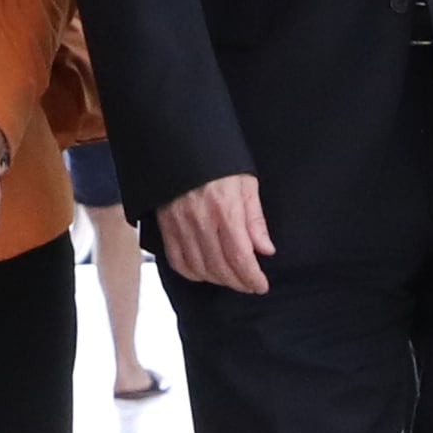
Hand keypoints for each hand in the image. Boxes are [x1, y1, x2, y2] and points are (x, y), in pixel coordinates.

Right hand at [155, 171, 274, 292]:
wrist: (181, 146)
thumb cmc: (217, 163)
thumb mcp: (246, 184)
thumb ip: (255, 219)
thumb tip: (266, 249)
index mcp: (225, 210)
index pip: (240, 257)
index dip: (252, 277)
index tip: (261, 285)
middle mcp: (202, 221)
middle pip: (221, 267)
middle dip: (239, 282)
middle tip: (250, 284)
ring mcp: (181, 226)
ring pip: (200, 268)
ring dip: (218, 280)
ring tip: (231, 279)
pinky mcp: (167, 227)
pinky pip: (177, 261)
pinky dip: (192, 273)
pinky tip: (205, 273)